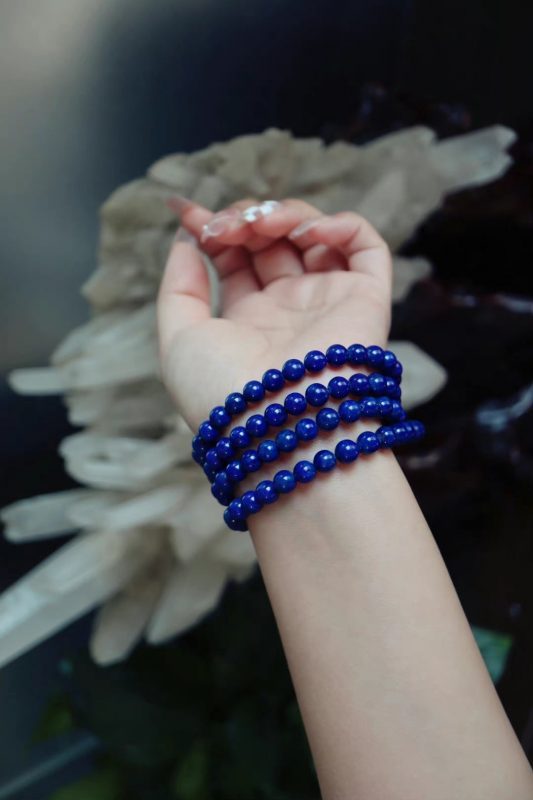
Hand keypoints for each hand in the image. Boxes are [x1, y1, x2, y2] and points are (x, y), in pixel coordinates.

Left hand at [157, 198, 391, 429]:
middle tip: (225, 225)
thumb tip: (185, 239)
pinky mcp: (366, 300)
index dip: (212, 228)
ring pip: (314, 235)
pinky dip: (340, 225)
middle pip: (270, 241)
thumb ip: (179, 286)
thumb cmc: (222, 394)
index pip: (234, 259)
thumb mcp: (178, 339)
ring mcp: (327, 303)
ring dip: (283, 215)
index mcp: (247, 322)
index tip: (186, 210)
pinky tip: (306, 234)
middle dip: (243, 218)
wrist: (278, 428)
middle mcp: (289, 310)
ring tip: (259, 226)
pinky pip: (367, 248)